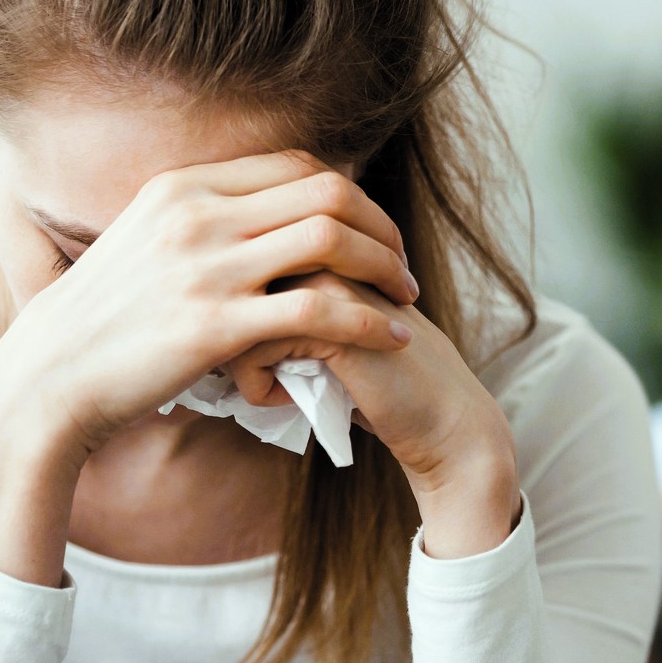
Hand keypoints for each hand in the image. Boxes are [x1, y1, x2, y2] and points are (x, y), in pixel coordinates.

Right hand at [0, 152, 419, 460]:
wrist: (47, 379)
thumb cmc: (100, 323)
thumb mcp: (143, 243)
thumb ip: (198, 222)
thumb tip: (253, 216)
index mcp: (183, 187)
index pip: (296, 165)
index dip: (351, 193)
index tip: (373, 229)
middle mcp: (197, 214)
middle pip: (326, 190)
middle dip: (380, 226)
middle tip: (402, 265)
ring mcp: (205, 267)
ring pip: (330, 239)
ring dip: (384, 266)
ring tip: (406, 298)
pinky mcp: (214, 325)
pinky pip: (319, 310)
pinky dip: (369, 322)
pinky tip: (392, 339)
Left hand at [236, 271, 521, 557]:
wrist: (444, 420)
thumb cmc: (380, 382)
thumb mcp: (329, 330)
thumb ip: (287, 303)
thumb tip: (217, 308)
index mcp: (324, 242)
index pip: (242, 267)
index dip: (238, 316)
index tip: (263, 354)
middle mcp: (324, 249)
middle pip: (232, 288)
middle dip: (231, 339)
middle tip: (262, 373)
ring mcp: (328, 281)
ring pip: (234, 316)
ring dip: (242, 364)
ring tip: (276, 388)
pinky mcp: (328, 323)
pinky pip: (250, 352)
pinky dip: (258, 389)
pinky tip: (288, 402)